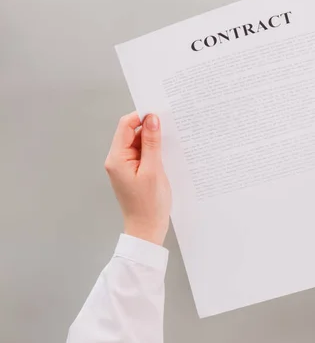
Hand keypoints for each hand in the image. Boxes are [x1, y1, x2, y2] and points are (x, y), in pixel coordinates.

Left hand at [104, 112, 171, 245]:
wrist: (147, 229)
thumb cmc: (149, 204)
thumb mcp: (153, 170)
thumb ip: (151, 143)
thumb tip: (152, 119)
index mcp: (116, 158)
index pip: (125, 125)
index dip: (141, 116)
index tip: (160, 113)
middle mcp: (117, 159)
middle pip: (131, 133)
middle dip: (149, 128)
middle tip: (170, 126)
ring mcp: (124, 166)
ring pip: (138, 143)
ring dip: (153, 140)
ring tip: (170, 143)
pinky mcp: (133, 172)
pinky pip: (142, 154)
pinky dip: (153, 151)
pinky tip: (166, 153)